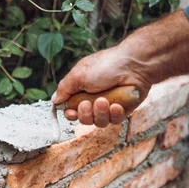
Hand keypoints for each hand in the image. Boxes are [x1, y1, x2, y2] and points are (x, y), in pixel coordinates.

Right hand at [51, 11, 188, 127]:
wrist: (134, 65)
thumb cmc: (106, 65)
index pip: (71, 109)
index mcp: (81, 90)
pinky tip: (117, 104)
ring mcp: (108, 106)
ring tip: (105, 100)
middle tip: (88, 103)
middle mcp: (94, 99)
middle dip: (85, 114)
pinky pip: (114, 121)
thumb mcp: (79, 74)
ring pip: (99, 123)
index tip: (71, 111)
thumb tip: (54, 100)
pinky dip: (114, 114)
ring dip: (100, 113)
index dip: (70, 113)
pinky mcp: (122, 111)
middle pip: (83, 119)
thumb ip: (64, 88)